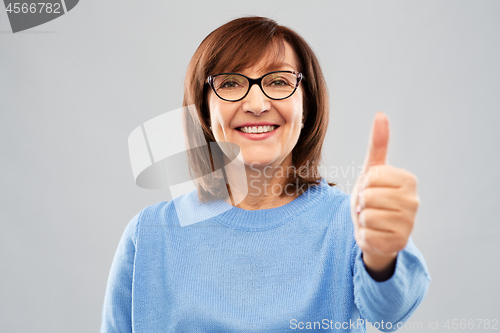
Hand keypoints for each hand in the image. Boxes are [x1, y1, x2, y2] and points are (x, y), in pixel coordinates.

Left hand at [350, 112, 419, 279]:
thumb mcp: (373, 170)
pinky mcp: (399, 243)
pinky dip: (364, 235)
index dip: (364, 183)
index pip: (372, 177)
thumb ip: (378, 144)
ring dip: (362, 218)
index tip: (372, 188)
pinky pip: (368, 235)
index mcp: (409, 181)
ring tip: (372, 218)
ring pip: (367, 216)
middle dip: (362, 202)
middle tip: (370, 205)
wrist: (374, 228)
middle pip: (368, 197)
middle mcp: (414, 202)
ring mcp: (409, 224)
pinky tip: (373, 233)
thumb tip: (381, 114)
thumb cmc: (373, 195)